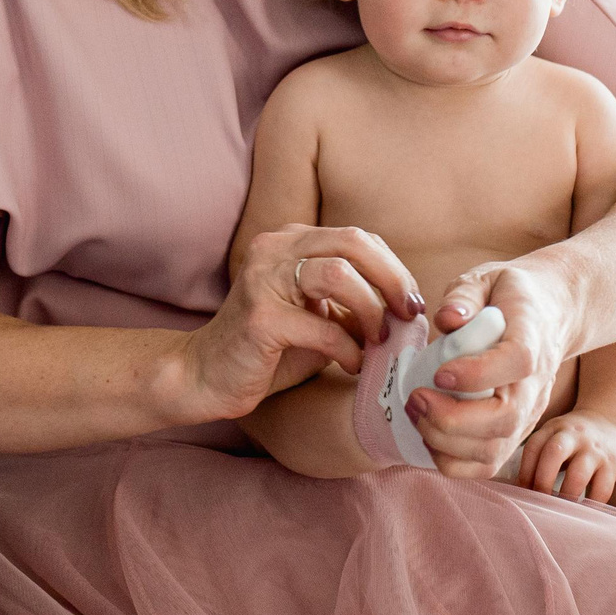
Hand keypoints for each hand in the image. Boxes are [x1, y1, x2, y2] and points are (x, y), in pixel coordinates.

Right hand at [170, 224, 423, 423]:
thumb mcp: (317, 317)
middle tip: (409, 315)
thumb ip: (352, 305)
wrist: (205, 376)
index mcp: (291, 242)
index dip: (393, 268)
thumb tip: (407, 312)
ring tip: (379, 339)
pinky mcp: (260, 318)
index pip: (357, 238)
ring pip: (339, 274)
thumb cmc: (267, 351)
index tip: (410, 304)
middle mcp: (274, 249)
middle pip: (353, 243)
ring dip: (372, 309)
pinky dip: (348, 348)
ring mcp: (264, 280)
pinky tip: (353, 364)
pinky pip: (322, 326)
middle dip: (393, 279)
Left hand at [407, 256, 581, 479]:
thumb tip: (448, 319)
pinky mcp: (514, 433)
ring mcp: (527, 413)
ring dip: (445, 441)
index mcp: (532, 337)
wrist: (549, 315)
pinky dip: (453, 462)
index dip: (477, 374)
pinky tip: (428, 435)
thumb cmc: (509, 296)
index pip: (517, 362)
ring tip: (415, 412)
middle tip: (414, 397)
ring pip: (493, 449)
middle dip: (450, 418)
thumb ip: (465, 295)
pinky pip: (487, 465)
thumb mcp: (487, 278)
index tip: (438, 374)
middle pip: (505, 418)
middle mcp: (535, 383)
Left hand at [519, 409, 615, 502]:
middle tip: (539, 502)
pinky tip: (582, 512)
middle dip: (542, 481)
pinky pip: (603, 488)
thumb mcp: (553, 434)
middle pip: (554, 454)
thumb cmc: (572, 437)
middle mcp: (573, 436)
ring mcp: (594, 450)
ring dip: (566, 494)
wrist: (610, 420)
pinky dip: (591, 504)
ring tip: (560, 511)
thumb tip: (517, 489)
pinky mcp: (612, 464)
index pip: (533, 447)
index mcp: (553, 428)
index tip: (522, 492)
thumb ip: (538, 455)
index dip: (524, 472)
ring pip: (579, 472)